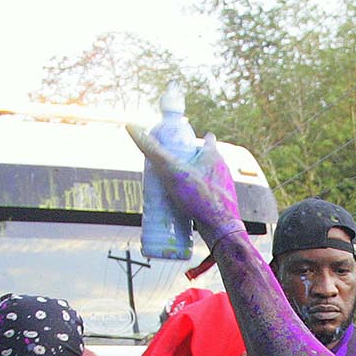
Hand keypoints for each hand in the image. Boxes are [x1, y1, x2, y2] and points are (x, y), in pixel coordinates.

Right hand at [127, 125, 241, 240]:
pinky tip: (185, 206)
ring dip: (192, 180)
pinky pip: (207, 196)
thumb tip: (130, 126)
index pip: (207, 140)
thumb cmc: (199, 197)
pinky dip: (196, 197)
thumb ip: (152, 150)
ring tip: (176, 187)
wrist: (222, 229)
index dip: (193, 140)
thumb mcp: (171, 170)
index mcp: (214, 156)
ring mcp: (225, 188)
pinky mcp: (223, 205)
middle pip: (205, 160)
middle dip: (189, 162)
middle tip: (172, 167)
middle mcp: (223, 170)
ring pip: (206, 179)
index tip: (181, 143)